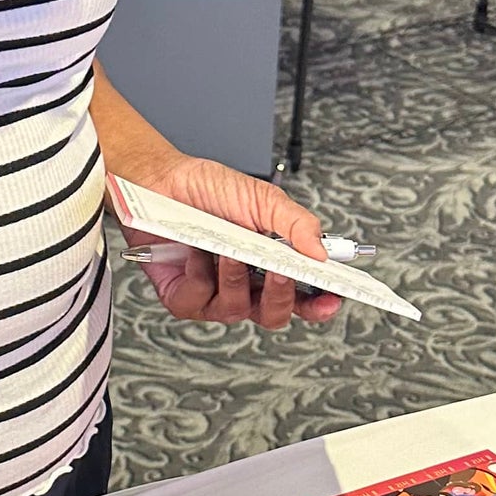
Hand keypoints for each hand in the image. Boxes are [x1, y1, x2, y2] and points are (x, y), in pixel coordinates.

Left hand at [121, 156, 340, 328]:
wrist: (161, 181)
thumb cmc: (208, 191)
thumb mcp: (262, 199)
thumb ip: (296, 224)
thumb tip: (320, 252)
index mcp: (270, 266)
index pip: (301, 296)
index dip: (319, 304)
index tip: (333, 298)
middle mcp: (244, 286)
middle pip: (273, 314)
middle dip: (280, 295)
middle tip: (280, 270)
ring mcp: (212, 295)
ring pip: (236, 310)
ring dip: (236, 279)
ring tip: (229, 251)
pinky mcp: (181, 297)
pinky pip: (196, 302)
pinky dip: (199, 276)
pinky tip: (197, 253)